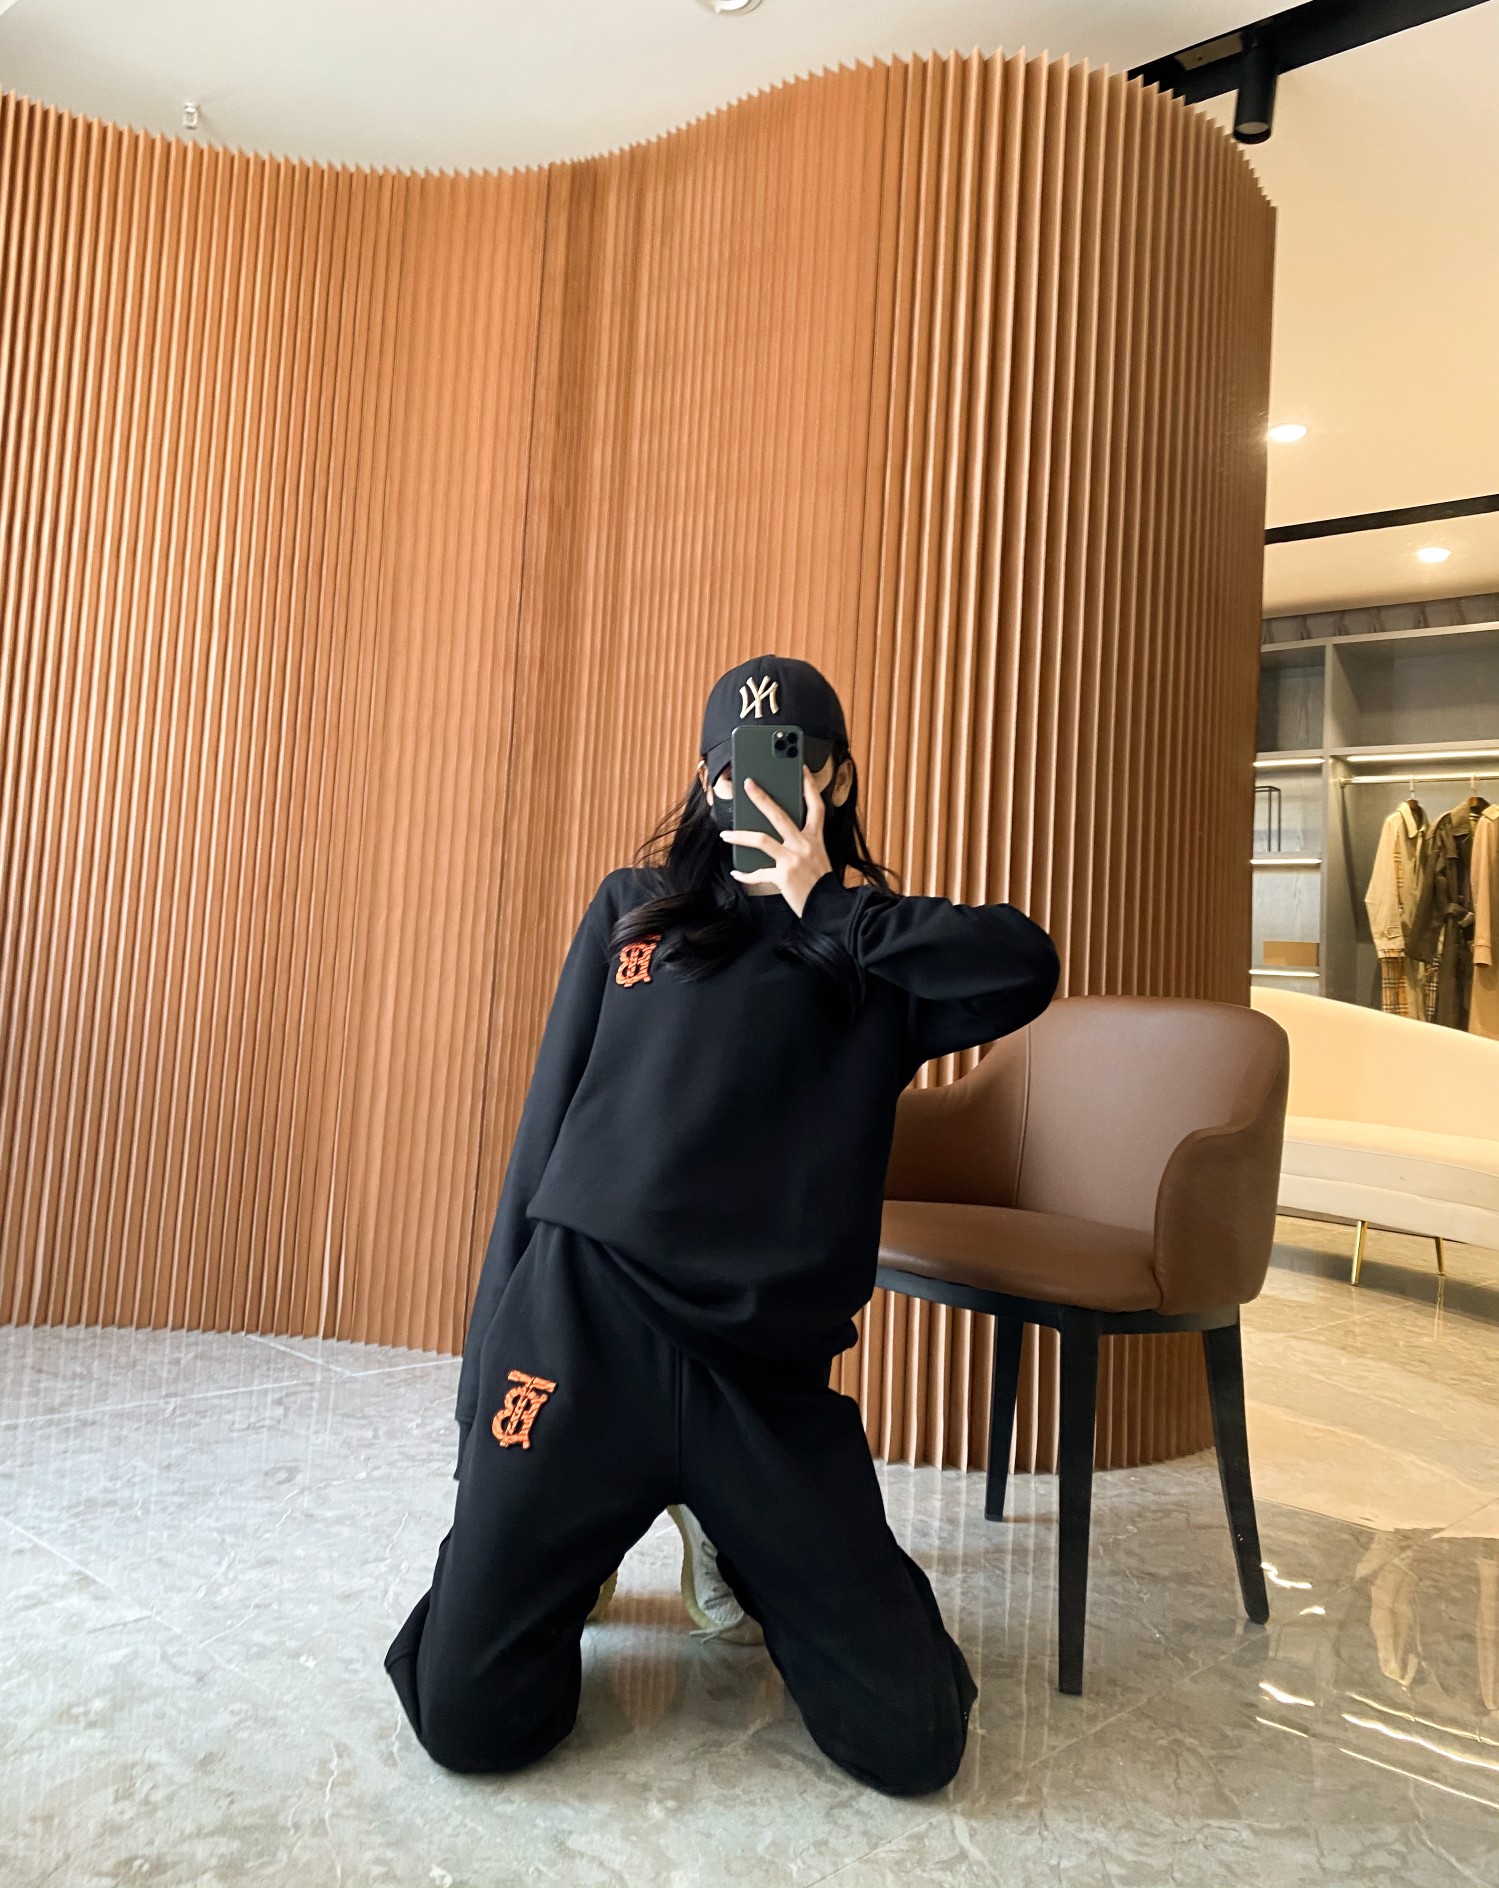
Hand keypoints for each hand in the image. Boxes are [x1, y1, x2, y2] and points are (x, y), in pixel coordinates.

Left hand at [720, 766, 834, 916]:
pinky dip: (745, 874)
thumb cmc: (821, 883)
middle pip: (779, 815)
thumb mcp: (818, 856)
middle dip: (761, 798)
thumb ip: (802, 843)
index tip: (802, 769)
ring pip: (761, 840)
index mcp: (815, 838)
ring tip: (726, 834)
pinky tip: (736, 871)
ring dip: (740, 836)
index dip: (809, 786)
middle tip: (748, 784)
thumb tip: (778, 834)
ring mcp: (792, 859)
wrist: (828, 907)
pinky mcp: (783, 876)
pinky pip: (758, 873)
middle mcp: (804, 845)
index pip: (815, 806)